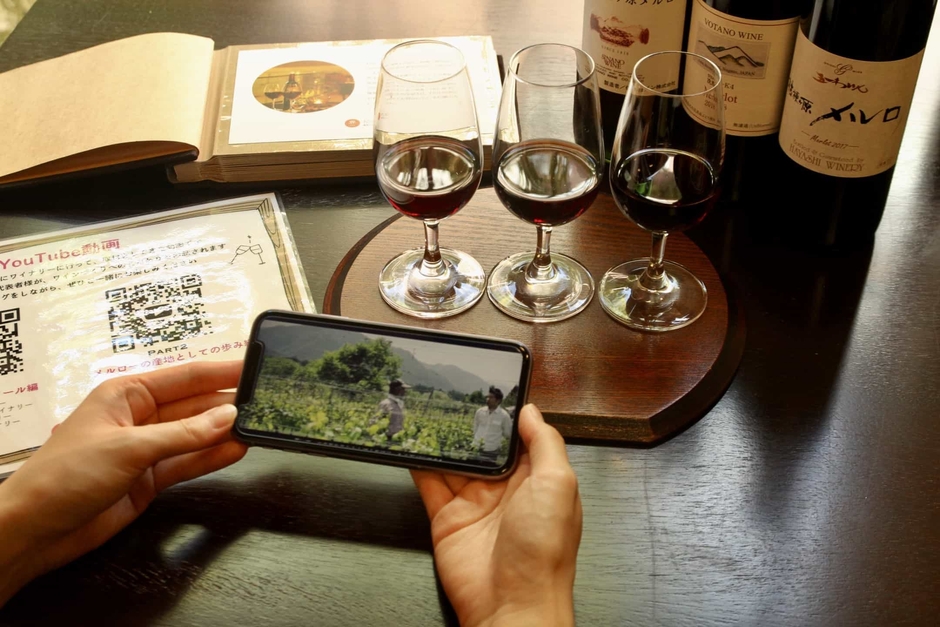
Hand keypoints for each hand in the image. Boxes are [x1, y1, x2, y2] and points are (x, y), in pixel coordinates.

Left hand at [0, 361, 247, 604]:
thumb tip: (227, 417)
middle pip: (194, 404)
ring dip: (224, 432)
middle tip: (266, 402)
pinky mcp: (150, 477)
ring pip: (196, 434)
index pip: (185, 376)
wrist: (36, 529)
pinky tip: (236, 450)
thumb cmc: (63, 476)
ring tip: (260, 426)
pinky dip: (212, 457)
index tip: (254, 366)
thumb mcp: (128, 448)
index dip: (221, 370)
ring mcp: (146, 448)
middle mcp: (139, 417)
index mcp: (126, 393)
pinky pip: (189, 461)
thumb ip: (183, 434)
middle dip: (228, 403)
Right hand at [411, 404, 581, 626]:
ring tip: (427, 409)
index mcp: (538, 480)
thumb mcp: (558, 485)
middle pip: (483, 447)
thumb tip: (532, 411)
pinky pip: (430, 484)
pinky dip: (419, 464)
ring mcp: (475, 504)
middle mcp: (507, 490)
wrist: (511, 605)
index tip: (491, 389)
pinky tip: (412, 442)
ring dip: (442, 439)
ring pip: (453, 461)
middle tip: (452, 394)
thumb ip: (545, 443)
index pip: (521, 437)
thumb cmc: (544, 553)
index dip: (507, 414)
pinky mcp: (447, 519)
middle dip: (469, 423)